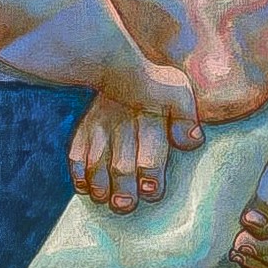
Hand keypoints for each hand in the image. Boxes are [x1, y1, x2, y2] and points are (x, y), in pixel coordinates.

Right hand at [68, 67, 203, 213]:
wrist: (119, 63)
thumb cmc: (156, 83)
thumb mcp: (179, 93)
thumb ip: (186, 119)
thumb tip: (191, 142)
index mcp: (150, 121)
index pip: (150, 155)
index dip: (150, 177)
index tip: (151, 190)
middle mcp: (123, 127)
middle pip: (122, 166)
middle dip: (124, 190)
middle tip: (125, 204)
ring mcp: (100, 129)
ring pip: (96, 164)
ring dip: (100, 186)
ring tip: (105, 199)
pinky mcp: (84, 130)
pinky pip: (76, 156)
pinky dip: (79, 174)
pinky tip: (86, 187)